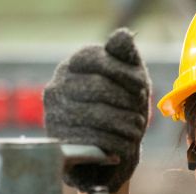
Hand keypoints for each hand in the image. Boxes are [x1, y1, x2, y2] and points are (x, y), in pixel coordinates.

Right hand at [42, 28, 150, 192]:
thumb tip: (123, 35)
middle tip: (141, 115)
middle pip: (97, 87)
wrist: (111, 157)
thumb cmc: (122, 112)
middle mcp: (56, 87)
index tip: (142, 88)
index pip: (95, 59)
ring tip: (136, 130)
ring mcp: (53, 115)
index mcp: (73, 66)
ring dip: (124, 124)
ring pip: (95, 115)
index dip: (124, 73)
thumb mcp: (131, 81)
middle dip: (126, 102)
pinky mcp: (59, 143)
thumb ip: (127, 57)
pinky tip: (126, 146)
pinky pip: (90, 141)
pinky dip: (115, 144)